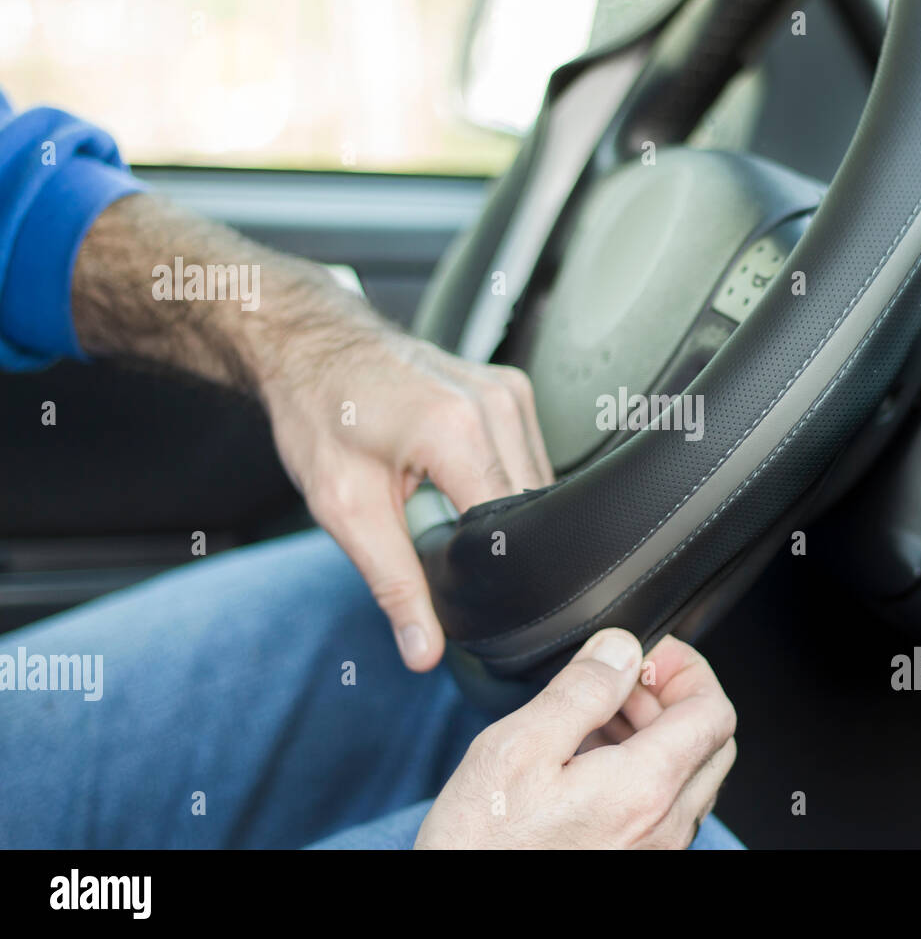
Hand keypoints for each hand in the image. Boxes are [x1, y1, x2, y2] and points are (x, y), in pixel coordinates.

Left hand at [70, 194, 552, 671]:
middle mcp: (497, 405)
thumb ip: (393, 583)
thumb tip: (424, 648)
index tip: (468, 591)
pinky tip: (461, 487)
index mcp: (459, 430)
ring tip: (446, 509)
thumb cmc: (319, 410)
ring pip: (538, 486)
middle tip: (441, 545)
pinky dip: (505, 485)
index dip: (495, 572)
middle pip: (532, 509)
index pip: (513, 529)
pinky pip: (531, 458)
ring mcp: (510, 392)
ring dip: (504, 514)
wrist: (311, 343)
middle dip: (499, 544)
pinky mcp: (512, 391)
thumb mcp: (345, 509)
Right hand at [415, 630, 737, 848]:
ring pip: (688, 773)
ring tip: (595, 717)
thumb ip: (580, 691)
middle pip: (711, 742)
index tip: (646, 654)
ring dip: (657, 733)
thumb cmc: (481, 845)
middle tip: (620, 681)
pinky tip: (589, 760)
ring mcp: (653, 850)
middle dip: (673, 697)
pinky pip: (664, 806)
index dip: (686, 669)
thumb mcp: (517, 748)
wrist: (460, 912)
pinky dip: (642, 769)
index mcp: (643, 788)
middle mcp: (662, 826)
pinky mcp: (634, 862)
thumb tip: (622, 649)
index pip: (713, 712)